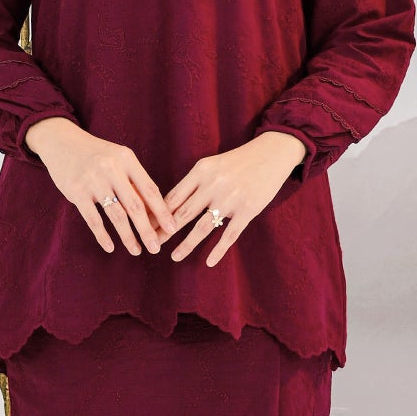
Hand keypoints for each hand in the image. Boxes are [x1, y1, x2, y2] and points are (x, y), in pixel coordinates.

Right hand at [24, 116, 178, 254]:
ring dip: (128, 236)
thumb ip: (133, 182)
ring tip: (136, 251)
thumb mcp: (118, 160)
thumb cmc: (97, 155)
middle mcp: (111, 168)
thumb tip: (153, 213)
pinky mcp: (76, 191)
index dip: (162, 212)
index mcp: (127, 159)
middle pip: (135, 206)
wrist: (62, 142)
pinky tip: (110, 247)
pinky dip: (103, 235)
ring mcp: (93, 180)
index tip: (172, 229)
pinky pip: (93, 219)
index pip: (150, 190)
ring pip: (116, 215)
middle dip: (147, 230)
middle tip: (156, 248)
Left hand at [162, 131, 305, 266]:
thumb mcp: (212, 165)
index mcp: (201, 171)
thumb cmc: (238, 161)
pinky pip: (229, 235)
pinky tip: (209, 262)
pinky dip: (218, 250)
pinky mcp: (248, 210)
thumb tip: (169, 205)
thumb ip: (193, 183)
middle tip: (151, 244)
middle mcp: (213, 185)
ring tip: (174, 257)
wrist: (272, 153)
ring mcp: (231, 199)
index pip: (173, 196)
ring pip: (203, 227)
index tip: (144, 226)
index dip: (157, 213)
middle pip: (183, 213)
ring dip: (187, 244)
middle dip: (165, 231)